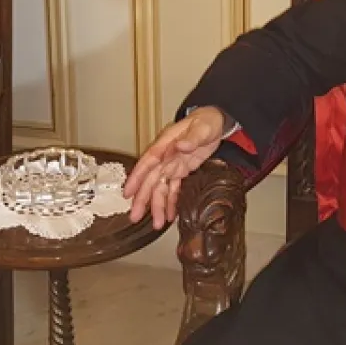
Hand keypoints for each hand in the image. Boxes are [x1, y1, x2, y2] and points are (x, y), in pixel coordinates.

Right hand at [122, 107, 226, 228]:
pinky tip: (170, 216)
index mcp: (166, 144)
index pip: (147, 162)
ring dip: (157, 206)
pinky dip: (171, 203)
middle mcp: (166, 156)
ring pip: (160, 188)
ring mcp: (173, 165)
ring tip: (157, 223)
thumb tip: (181, 146)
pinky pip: (173, 190)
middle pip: (150, 180)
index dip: (136, 178)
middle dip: (142, 199)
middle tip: (136, 216)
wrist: (217, 122)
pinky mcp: (181, 171)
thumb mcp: (201, 127)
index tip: (128, 192)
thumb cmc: (206, 120)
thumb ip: (192, 138)